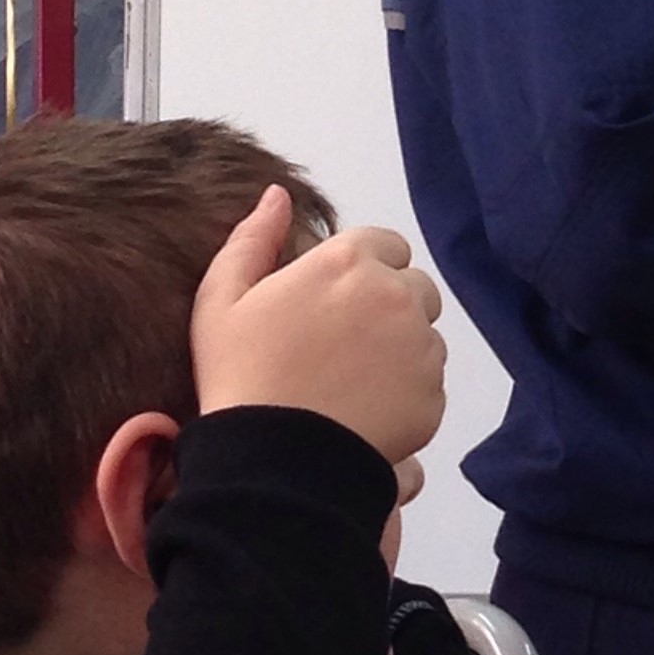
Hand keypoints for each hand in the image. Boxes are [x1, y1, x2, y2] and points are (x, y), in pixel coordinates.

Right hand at [190, 185, 447, 463]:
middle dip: (389, 306)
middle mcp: (395, 295)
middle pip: (414, 287)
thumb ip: (251, 239)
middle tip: (344, 344)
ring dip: (401, 349)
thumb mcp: (221, 300)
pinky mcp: (432, 393)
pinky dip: (408, 392)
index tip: (336, 302)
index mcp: (348, 262)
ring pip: (425, 335)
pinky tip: (366, 409)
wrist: (271, 459)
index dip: (363, 271)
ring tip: (352, 381)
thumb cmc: (241, 377)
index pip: (387, 245)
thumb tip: (277, 195)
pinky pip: (429, 382)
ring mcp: (420, 346)